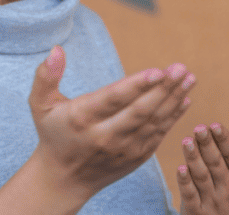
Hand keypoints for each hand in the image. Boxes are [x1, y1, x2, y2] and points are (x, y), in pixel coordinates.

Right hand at [28, 46, 195, 199]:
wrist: (63, 179)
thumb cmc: (53, 133)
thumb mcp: (40, 105)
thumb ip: (45, 77)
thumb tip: (56, 50)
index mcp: (82, 119)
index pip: (114, 100)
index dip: (137, 86)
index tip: (158, 71)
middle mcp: (105, 136)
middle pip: (139, 112)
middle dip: (164, 90)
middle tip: (181, 68)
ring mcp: (124, 150)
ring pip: (153, 123)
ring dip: (174, 100)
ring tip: (189, 78)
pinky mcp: (136, 157)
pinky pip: (158, 134)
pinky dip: (173, 117)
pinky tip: (185, 98)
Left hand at [177, 122, 228, 214]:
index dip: (225, 141)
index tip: (215, 125)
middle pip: (217, 164)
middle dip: (207, 146)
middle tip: (199, 128)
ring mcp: (213, 201)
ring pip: (202, 177)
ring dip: (193, 159)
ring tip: (186, 141)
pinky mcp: (198, 211)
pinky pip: (191, 196)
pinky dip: (185, 183)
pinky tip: (179, 168)